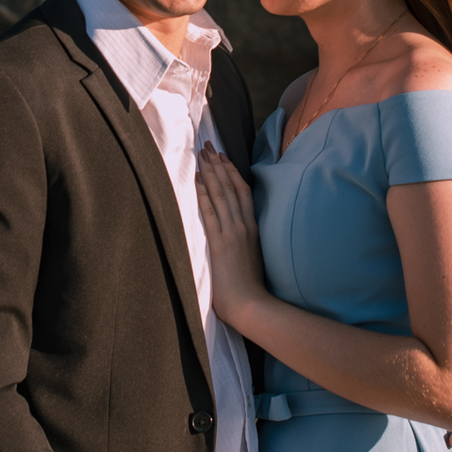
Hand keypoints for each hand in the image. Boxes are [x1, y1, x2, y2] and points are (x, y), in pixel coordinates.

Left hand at [196, 144, 266, 329]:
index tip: (224, 157)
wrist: (252, 305)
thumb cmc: (250, 289)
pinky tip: (199, 178)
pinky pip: (211, 211)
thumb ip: (244, 244)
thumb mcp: (251, 259)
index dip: (233, 172)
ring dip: (212, 171)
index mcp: (253, 229)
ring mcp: (233, 232)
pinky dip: (205, 192)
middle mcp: (244, 225)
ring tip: (203, 154)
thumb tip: (236, 239)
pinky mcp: (220, 242)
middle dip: (220, 164)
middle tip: (209, 145)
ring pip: (222, 194)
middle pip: (232, 187)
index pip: (243, 192)